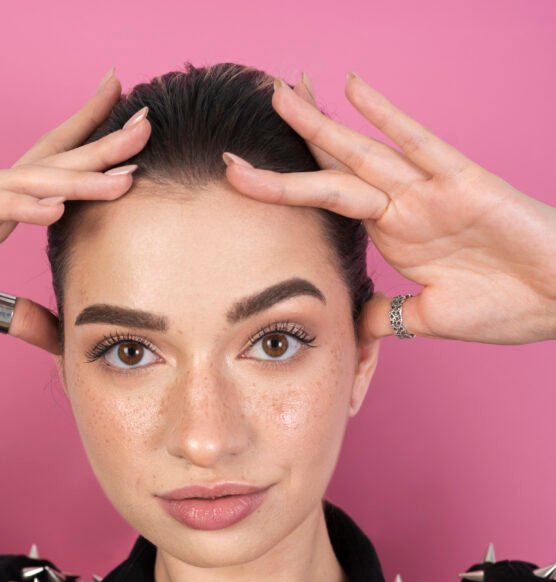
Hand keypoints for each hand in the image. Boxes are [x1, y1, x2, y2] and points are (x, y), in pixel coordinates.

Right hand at [0, 70, 150, 353]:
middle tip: (148, 123)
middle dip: (102, 144)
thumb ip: (18, 317)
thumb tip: (59, 339)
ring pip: (31, 181)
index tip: (135, 135)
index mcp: (0, 209)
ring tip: (122, 172)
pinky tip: (54, 206)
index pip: (55, 171)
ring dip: (77, 177)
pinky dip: (21, 205)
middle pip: (55, 163)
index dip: (93, 149)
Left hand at [222, 72, 555, 345]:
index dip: (288, 188)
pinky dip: (386, 116)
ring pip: (363, 152)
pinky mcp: (462, 183)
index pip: (331, 204)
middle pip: (338, 168)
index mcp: (395, 237)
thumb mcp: (427, 319)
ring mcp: (430, 192)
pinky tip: (353, 90)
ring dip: (322, 126)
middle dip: (297, 142)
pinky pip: (418, 144)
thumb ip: (385, 316)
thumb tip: (349, 321)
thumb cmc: (506, 305)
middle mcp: (405, 207)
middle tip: (260, 108)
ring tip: (283, 94)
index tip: (244, 177)